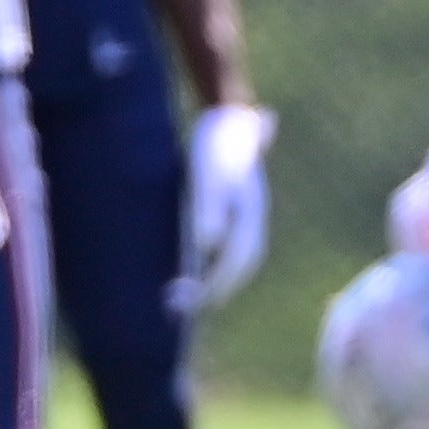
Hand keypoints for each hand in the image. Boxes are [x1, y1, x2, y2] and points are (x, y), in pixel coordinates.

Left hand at [183, 103, 275, 309]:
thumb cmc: (218, 146)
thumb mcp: (211, 174)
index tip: (187, 307)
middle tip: (177, 311)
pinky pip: (225, 250)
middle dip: (209, 292)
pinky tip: (192, 268)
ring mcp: (246, 222)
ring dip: (210, 282)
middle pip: (235, 270)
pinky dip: (210, 265)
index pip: (232, 266)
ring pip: (232, 263)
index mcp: (249, 221)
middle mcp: (251, 227)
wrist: (231, 117)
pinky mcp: (236, 216)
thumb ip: (210, 208)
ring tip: (183, 299)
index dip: (210, 288)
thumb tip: (206, 244)